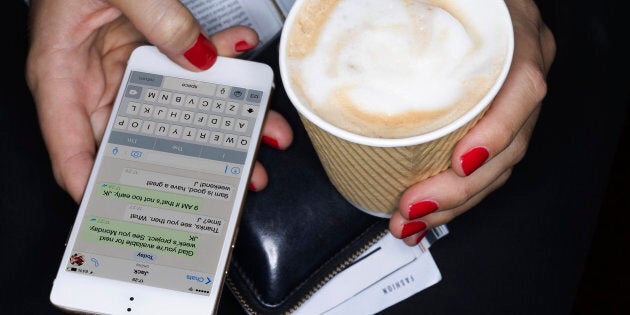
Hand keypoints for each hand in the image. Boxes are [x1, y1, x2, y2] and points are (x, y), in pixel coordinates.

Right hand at [26, 0, 292, 202]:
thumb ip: (158, 20)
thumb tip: (199, 58)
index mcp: (61, 75)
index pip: (72, 150)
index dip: (100, 189)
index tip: (135, 215)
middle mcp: (93, 77)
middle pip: (140, 137)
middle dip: (192, 161)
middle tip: (234, 176)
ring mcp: (124, 63)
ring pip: (175, 106)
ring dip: (222, 115)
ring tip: (262, 128)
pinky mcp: (149, 44)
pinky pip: (187, 62)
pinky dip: (219, 57)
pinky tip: (240, 47)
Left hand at [388, 0, 556, 245]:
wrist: (467, 0)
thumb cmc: (452, 1)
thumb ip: (408, 12)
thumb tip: (355, 33)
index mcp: (514, 38)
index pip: (522, 88)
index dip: (495, 132)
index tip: (460, 161)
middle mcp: (521, 71)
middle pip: (508, 144)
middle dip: (460, 188)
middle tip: (415, 206)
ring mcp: (512, 99)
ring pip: (498, 164)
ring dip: (455, 200)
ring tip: (415, 220)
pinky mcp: (494, 118)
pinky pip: (486, 163)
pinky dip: (458, 191)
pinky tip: (431, 209)